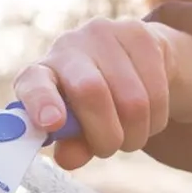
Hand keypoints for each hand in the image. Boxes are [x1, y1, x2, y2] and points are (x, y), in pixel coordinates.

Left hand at [13, 18, 175, 170]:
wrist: (133, 62)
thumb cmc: (93, 104)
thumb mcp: (77, 127)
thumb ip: (71, 144)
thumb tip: (69, 159)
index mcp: (42, 72)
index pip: (34, 83)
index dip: (42, 102)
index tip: (53, 123)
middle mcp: (68, 46)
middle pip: (91, 91)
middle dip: (106, 134)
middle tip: (110, 149)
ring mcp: (104, 35)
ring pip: (132, 100)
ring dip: (136, 132)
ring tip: (131, 135)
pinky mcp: (140, 34)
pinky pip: (157, 92)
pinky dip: (156, 119)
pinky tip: (148, 116)